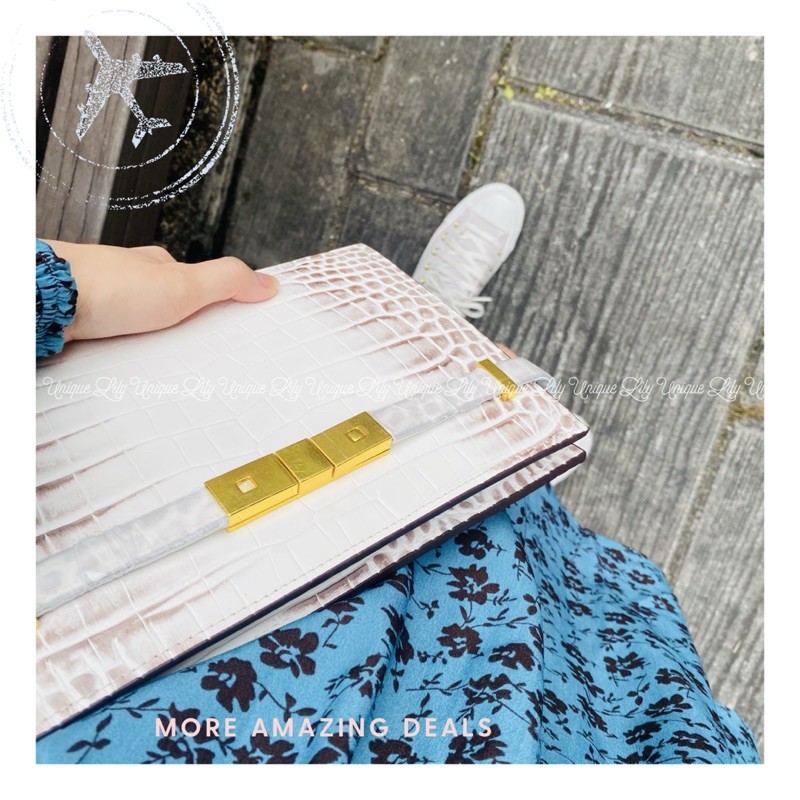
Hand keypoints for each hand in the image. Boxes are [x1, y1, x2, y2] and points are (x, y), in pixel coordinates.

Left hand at [43, 240, 279, 342]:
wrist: (48, 300)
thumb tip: (268, 282)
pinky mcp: (85, 324)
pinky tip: (126, 365)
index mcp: (156, 266)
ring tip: (160, 368)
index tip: (227, 329)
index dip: (213, 307)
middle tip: (193, 356)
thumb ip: (226, 282)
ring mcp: (105, 301)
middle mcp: (129, 280)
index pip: (196, 285)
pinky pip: (113, 343)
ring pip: (138, 328)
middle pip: (167, 310)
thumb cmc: (108, 288)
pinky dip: (122, 354)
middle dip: (180, 332)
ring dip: (149, 346)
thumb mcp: (184, 285)